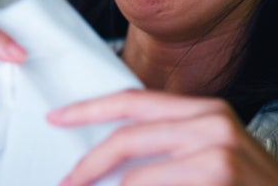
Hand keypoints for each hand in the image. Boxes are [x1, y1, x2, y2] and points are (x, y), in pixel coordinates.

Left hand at [48, 89, 277, 185]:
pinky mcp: (217, 173)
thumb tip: (116, 155)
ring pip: (134, 175)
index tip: (59, 116)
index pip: (137, 100)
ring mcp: (217, 150)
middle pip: (128, 133)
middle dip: (88, 161)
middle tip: (66, 180)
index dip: (92, 107)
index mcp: (207, 109)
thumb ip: (170, 145)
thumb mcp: (213, 151)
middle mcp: (212, 120)